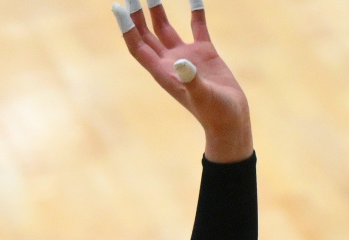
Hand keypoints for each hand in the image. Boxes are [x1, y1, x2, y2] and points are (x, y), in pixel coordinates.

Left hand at [115, 0, 252, 162]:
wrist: (231, 119)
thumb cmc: (215, 113)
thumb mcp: (203, 97)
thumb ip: (191, 81)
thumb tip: (181, 61)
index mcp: (163, 73)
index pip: (137, 46)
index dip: (126, 28)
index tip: (118, 7)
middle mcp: (170, 62)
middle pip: (146, 35)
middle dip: (136, 15)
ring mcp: (186, 56)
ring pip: (165, 29)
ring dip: (157, 11)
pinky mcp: (204, 52)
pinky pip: (197, 26)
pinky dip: (195, 11)